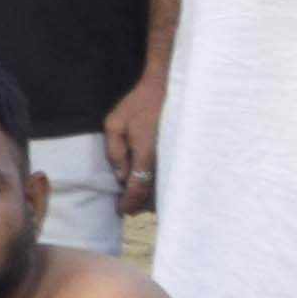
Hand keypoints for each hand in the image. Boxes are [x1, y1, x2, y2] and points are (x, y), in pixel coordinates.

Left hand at [99, 65, 167, 216]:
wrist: (167, 88)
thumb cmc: (138, 104)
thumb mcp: (115, 123)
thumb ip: (114, 151)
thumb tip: (120, 176)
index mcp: (146, 154)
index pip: (138, 188)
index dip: (129, 202)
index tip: (121, 210)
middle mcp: (165, 160)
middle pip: (155, 194)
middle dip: (142, 204)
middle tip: (129, 207)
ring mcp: (175, 157)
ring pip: (166, 188)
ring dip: (154, 196)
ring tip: (139, 198)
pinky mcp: (182, 153)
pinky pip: (173, 177)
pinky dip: (163, 185)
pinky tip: (153, 185)